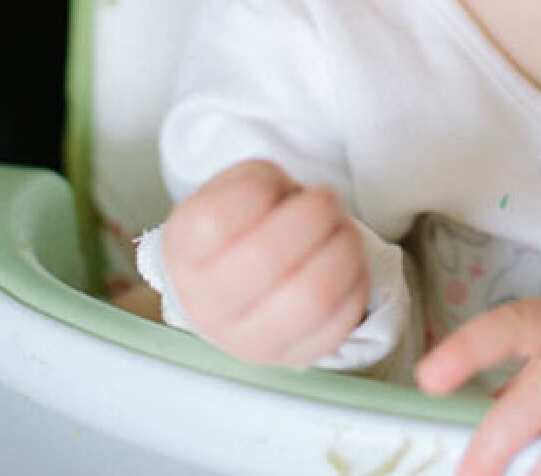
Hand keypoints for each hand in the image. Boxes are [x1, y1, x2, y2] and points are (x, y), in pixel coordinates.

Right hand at [162, 159, 370, 365]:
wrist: (241, 282)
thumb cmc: (244, 226)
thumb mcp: (238, 185)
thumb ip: (261, 183)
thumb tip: (303, 205)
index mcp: (184, 249)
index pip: (217, 218)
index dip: (262, 192)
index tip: (282, 188)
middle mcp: (206, 302)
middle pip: (267, 254)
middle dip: (315, 215)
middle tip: (326, 203)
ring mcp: (247, 340)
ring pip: (311, 296)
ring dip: (343, 250)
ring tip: (343, 233)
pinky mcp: (293, 357)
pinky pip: (340, 323)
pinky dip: (357, 283)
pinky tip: (348, 265)